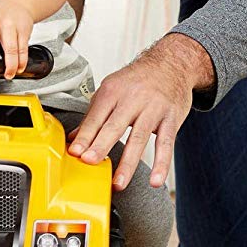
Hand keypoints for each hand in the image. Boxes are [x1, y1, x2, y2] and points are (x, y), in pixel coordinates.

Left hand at [68, 36, 207, 189]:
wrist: (172, 64)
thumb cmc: (138, 80)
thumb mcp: (112, 89)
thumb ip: (94, 115)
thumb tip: (74, 139)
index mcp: (113, 91)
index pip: (96, 117)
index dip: (85, 135)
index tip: (75, 153)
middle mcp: (133, 98)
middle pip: (115, 126)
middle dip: (101, 145)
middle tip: (90, 162)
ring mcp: (153, 109)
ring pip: (139, 138)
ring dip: (128, 163)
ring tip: (118, 183)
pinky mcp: (171, 119)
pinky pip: (166, 144)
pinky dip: (162, 164)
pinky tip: (156, 180)